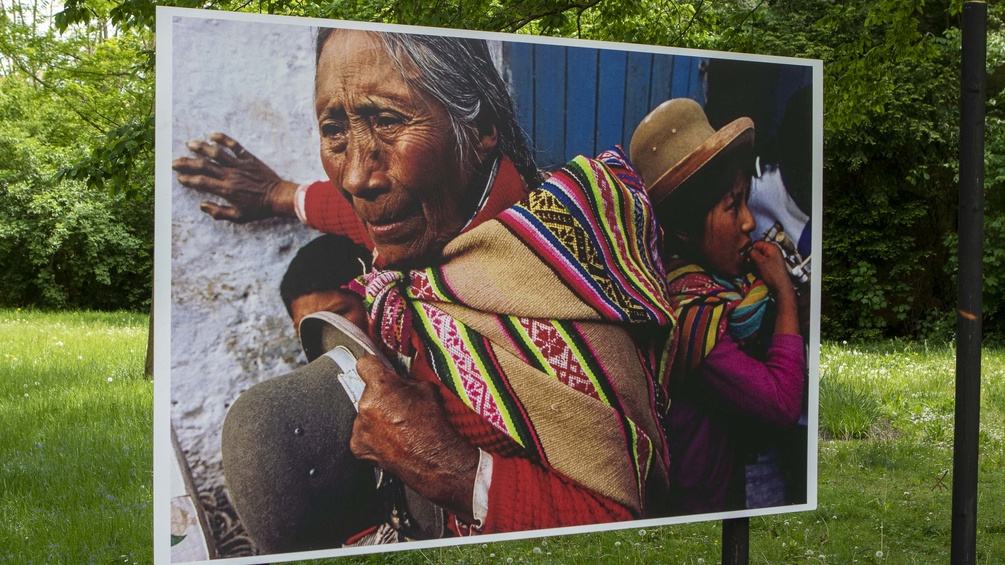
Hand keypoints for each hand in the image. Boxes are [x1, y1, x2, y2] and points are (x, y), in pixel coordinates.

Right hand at [172, 133, 297, 222]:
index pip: (201, 182)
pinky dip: (223, 139)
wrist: (278, 197)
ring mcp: (239, 165)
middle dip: (187, 163)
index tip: (180, 178)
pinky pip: (235, 146)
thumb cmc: (259, 209)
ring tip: (189, 144)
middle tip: (175, 162)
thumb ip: (218, 212)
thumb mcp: (238, 217)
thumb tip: (201, 205)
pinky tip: (213, 135)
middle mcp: (230, 175)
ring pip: (216, 152)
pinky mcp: (249, 158)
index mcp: (226, 190)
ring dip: (201, 147)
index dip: (188, 180)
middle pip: (203, 166)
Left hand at [350, 355, 478, 519]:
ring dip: (377, 418)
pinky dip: (374, 437)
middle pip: (368, 393)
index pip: (365, 363)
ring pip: (365, 415)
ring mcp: (360, 428)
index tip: (377, 368)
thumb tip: (402, 380)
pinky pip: (363, 435)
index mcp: (380, 386)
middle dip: (381, 397)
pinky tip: (391, 439)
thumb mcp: (426, 390)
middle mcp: (365, 405)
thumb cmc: (433, 427)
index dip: (374, 365)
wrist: (434, 459)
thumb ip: (407, 381)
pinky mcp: (359, 446)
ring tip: (397, 427)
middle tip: (398, 406)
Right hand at [748, 241, 793, 296]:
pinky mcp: (771, 265)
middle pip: (757, 250)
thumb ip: (752, 253)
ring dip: (755, 263)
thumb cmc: (773, 275)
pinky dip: (758, 267)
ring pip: (758, 257)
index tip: (749, 257)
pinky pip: (761, 263)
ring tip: (757, 270)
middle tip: (753, 265)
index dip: (751, 250)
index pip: (756, 243)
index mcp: (772, 247)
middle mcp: (773, 251)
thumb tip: (747, 249)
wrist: (780, 287)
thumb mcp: (760, 262)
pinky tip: (759, 272)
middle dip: (753, 258)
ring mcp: (773, 258)